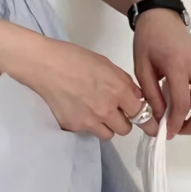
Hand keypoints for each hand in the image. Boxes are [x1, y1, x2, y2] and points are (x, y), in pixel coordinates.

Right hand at [22, 39, 157, 138]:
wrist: (44, 64)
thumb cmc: (73, 57)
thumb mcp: (104, 63)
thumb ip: (123, 81)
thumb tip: (135, 96)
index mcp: (117, 90)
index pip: (141, 113)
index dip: (144, 117)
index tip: (146, 122)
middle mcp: (107, 109)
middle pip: (126, 128)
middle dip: (122, 120)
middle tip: (113, 109)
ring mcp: (90, 120)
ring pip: (108, 134)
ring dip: (106, 125)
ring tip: (94, 110)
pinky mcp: (74, 126)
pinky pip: (88, 131)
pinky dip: (87, 123)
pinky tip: (77, 108)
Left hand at [133, 9, 190, 138]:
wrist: (161, 16)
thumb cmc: (147, 39)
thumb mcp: (141, 66)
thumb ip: (150, 93)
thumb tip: (159, 118)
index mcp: (178, 65)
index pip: (183, 103)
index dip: (175, 123)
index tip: (166, 133)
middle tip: (175, 131)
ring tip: (174, 118)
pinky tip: (177, 102)